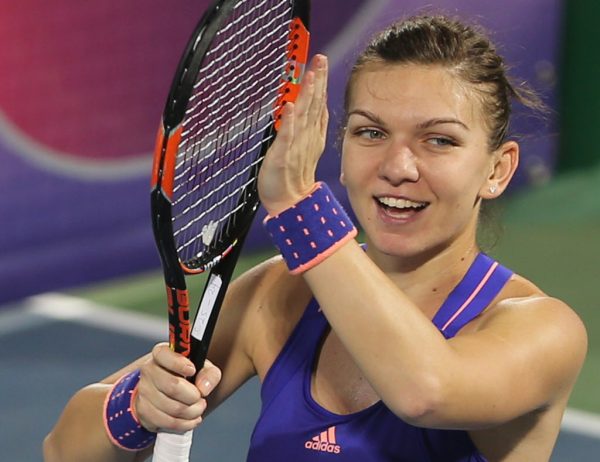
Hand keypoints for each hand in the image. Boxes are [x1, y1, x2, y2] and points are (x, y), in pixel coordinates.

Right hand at [134, 343, 221, 432]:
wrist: (169, 391)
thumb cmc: (187, 375)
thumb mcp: (203, 368)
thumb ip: (209, 373)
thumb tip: (203, 388)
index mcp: (161, 354)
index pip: (164, 355)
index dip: (179, 363)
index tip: (192, 370)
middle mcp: (149, 370)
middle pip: (172, 386)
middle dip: (193, 395)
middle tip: (200, 397)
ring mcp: (144, 391)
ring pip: (172, 408)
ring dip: (192, 411)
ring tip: (198, 408)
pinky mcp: (144, 411)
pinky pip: (167, 422)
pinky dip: (185, 424)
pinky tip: (192, 419)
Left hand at [258, 54, 329, 215]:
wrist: (291, 204)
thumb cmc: (294, 178)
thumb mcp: (306, 148)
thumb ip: (313, 127)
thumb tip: (318, 106)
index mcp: (312, 136)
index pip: (317, 105)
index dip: (320, 83)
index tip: (321, 63)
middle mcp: (306, 139)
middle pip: (313, 105)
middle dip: (317, 81)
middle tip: (319, 60)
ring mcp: (296, 147)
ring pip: (303, 117)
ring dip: (306, 95)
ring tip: (310, 75)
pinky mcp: (283, 157)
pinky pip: (286, 137)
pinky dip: (288, 122)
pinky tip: (290, 106)